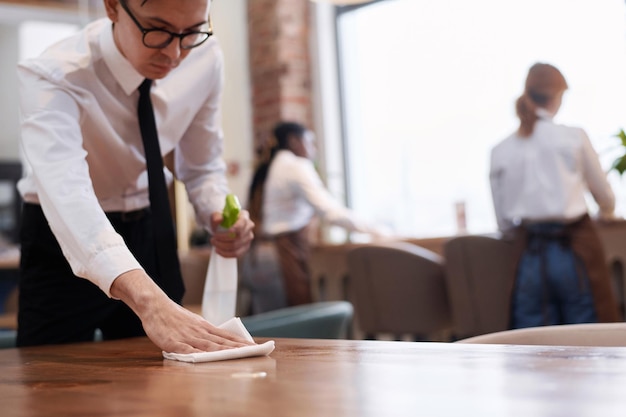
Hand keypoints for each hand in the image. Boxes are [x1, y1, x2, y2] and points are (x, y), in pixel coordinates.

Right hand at [111, 270, 254, 353]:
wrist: (155, 307)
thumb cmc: (175, 317)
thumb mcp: (194, 322)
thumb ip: (206, 332)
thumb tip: (220, 341)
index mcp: (205, 327)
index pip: (226, 335)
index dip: (240, 342)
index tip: (253, 346)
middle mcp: (200, 332)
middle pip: (221, 342)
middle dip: (237, 348)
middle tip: (253, 351)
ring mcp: (188, 337)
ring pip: (209, 346)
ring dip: (223, 352)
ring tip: (237, 356)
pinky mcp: (174, 343)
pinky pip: (187, 350)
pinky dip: (197, 355)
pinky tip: (205, 359)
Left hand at [210, 209, 254, 257]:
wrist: (223, 226)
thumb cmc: (221, 219)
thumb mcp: (216, 215)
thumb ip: (216, 216)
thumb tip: (218, 219)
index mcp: (244, 216)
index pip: (242, 224)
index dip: (232, 230)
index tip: (219, 233)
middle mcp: (249, 226)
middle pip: (238, 237)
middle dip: (222, 239)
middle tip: (213, 238)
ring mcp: (249, 238)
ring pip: (236, 246)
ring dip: (222, 246)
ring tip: (214, 243)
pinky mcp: (246, 247)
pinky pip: (237, 254)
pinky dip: (226, 253)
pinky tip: (218, 250)